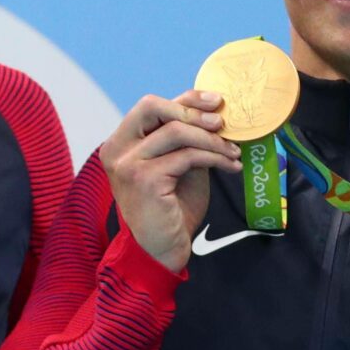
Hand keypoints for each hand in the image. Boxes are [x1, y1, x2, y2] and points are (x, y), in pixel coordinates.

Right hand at [100, 90, 240, 272]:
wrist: (162, 250)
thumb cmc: (171, 209)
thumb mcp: (179, 164)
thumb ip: (185, 139)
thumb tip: (214, 110)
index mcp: (121, 142)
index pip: (152, 106)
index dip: (186, 99)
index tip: (217, 102)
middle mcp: (117, 149)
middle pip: (153, 107)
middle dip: (192, 110)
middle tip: (222, 123)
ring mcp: (128, 163)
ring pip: (176, 131)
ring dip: (211, 139)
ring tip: (233, 152)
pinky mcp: (144, 179)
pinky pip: (187, 156)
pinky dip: (214, 158)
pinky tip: (230, 166)